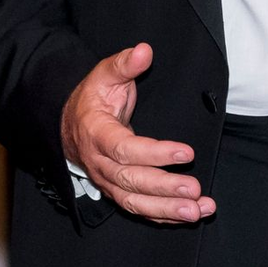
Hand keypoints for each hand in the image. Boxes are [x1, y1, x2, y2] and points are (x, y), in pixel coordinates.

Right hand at [61, 42, 214, 223]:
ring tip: (197, 210)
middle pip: (131, 181)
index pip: (124, 149)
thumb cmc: (92, 99)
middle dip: (164, 187)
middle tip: (194, 187)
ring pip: (135, 202)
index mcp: (96, 133)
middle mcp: (99, 162)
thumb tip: (144, 50)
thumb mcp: (104, 75)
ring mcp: (106, 181)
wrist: (69, 124)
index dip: (155, 154)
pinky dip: (164, 215)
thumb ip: (124, 63)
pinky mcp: (116, 192)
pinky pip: (138, 209)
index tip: (186, 152)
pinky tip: (189, 214)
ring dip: (167, 209)